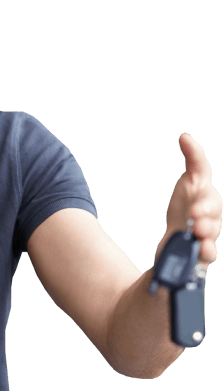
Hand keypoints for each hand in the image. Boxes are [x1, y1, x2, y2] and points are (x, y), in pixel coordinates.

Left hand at [157, 133, 222, 271]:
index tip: (194, 200)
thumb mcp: (189, 183)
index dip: (205, 196)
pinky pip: (209, 254)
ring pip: (212, 235)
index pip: (210, 193)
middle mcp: (212, 216)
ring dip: (206, 234)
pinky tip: (199, 251)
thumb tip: (185, 135)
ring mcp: (209, 235)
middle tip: (195, 215)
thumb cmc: (186, 208)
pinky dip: (205, 253)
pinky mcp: (202, 253)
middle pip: (213, 213)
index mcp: (208, 197)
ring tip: (198, 234)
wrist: (177, 242)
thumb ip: (194, 160)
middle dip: (205, 213)